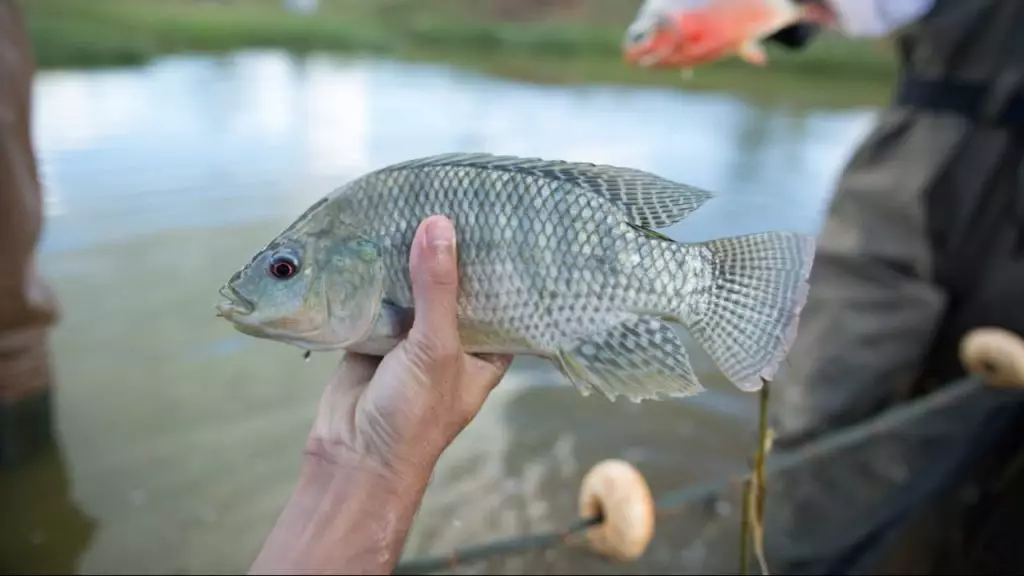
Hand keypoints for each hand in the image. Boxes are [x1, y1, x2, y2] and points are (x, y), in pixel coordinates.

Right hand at [305, 214, 512, 475]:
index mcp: (485, 349)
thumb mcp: (435, 348)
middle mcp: (453, 340)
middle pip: (455, 286)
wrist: (352, 456)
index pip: (503, 297)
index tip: (505, 218)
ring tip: (416, 202)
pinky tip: (376, 235)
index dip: (503, 263)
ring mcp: (413, 337)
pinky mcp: (376, 335)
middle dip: (450, 252)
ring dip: (410, 258)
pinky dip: (376, 274)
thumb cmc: (413, 415)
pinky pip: (379, 296)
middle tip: (455, 196)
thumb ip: (437, 288)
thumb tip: (439, 225)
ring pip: (415, 288)